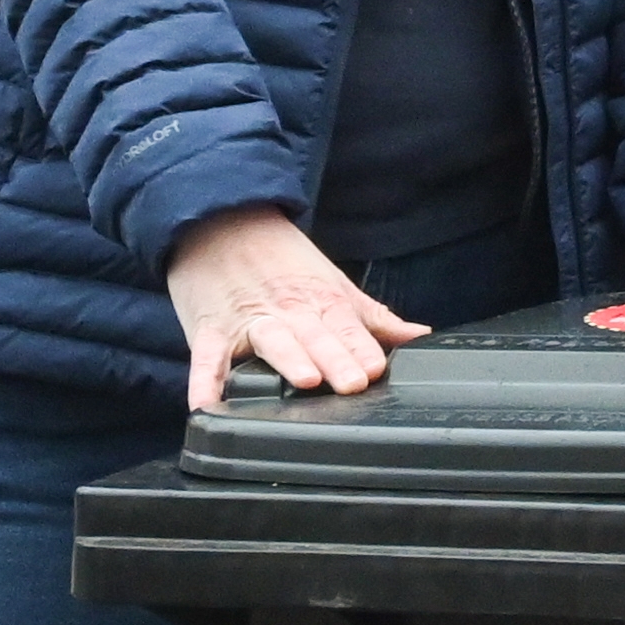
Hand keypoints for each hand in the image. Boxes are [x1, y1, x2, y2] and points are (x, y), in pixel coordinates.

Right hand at [162, 206, 421, 411]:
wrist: (220, 221)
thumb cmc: (280, 261)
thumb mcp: (332, 284)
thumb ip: (374, 319)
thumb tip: (421, 336)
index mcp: (321, 301)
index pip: (347, 328)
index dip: (362, 349)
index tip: (377, 369)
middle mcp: (288, 312)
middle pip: (315, 337)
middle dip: (336, 359)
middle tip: (353, 383)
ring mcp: (248, 320)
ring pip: (271, 341)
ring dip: (288, 360)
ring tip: (304, 379)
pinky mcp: (210, 329)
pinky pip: (207, 359)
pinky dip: (204, 381)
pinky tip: (206, 403)